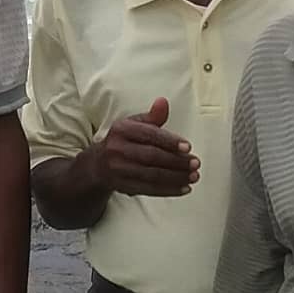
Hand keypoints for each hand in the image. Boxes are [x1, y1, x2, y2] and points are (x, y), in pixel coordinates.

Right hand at [80, 97, 198, 196]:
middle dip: (176, 161)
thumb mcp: (133, 124)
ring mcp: (118, 169)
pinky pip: (148, 189)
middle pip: (151, 156)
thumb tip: (163, 102)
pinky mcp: (122, 186)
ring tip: (194, 176)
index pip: (149, 134)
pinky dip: (168, 190)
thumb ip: (152, 116)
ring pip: (152, 175)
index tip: (188, 147)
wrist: (98, 165)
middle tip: (195, 163)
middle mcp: (117, 148)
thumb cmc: (123, 141)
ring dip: (176, 177)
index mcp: (121, 129)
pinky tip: (184, 188)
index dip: (169, 141)